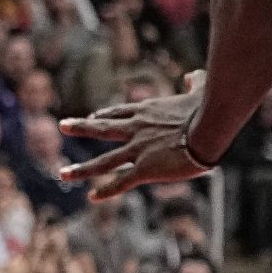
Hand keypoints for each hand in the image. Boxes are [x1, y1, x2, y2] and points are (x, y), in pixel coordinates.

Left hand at [61, 73, 210, 201]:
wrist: (209, 127)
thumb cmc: (208, 109)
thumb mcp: (199, 89)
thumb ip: (194, 81)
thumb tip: (192, 75)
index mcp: (146, 111)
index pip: (119, 113)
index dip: (103, 116)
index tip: (92, 117)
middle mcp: (135, 129)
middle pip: (101, 129)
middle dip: (81, 128)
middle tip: (62, 125)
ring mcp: (137, 149)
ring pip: (103, 162)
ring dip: (82, 169)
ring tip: (62, 174)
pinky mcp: (145, 169)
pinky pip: (121, 182)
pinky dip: (106, 191)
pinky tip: (92, 197)